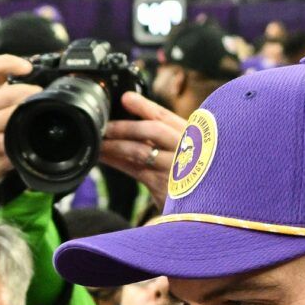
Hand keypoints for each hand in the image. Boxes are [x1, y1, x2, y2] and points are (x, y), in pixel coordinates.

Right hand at [0, 54, 40, 186]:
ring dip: (29, 109)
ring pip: (11, 113)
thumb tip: (37, 68)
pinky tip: (30, 128)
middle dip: (28, 91)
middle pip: (4, 93)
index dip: (7, 62)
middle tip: (41, 93)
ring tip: (37, 108)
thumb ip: (8, 79)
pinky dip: (27, 128)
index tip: (27, 67)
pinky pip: (15, 133)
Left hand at [100, 91, 187, 207]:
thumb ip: (164, 136)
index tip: (126, 98)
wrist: (205, 206)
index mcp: (191, 134)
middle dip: (126, 126)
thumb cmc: (191, 172)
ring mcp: (175, 167)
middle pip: (154, 130)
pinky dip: (117, 162)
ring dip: (116, 145)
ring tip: (99, 140)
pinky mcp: (164, 186)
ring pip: (141, 151)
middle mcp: (186, 148)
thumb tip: (131, 115)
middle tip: (104, 125)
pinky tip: (104, 157)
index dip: (144, 106)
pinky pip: (135, 170)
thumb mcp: (184, 149)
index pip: (166, 116)